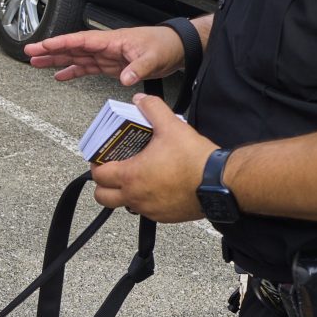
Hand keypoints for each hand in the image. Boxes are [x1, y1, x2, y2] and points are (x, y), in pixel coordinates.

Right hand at [25, 25, 185, 85]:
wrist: (176, 48)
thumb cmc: (164, 45)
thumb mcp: (153, 57)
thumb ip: (138, 68)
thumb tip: (125, 78)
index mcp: (111, 40)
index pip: (80, 40)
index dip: (60, 43)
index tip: (42, 45)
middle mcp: (105, 46)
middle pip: (72, 47)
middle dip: (50, 50)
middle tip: (29, 53)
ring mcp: (106, 55)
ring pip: (75, 57)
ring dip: (56, 60)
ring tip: (36, 64)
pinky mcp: (111, 65)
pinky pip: (86, 67)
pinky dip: (72, 71)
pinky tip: (60, 76)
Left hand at [91, 93, 213, 222]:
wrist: (219, 183)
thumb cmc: (194, 159)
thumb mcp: (171, 126)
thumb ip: (152, 109)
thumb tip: (140, 100)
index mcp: (131, 176)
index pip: (99, 175)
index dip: (97, 164)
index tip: (102, 157)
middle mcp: (135, 197)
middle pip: (103, 198)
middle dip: (103, 185)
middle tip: (113, 171)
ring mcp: (149, 210)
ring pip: (125, 205)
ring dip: (124, 193)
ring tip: (137, 176)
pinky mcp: (164, 217)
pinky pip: (146, 211)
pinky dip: (145, 200)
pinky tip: (158, 185)